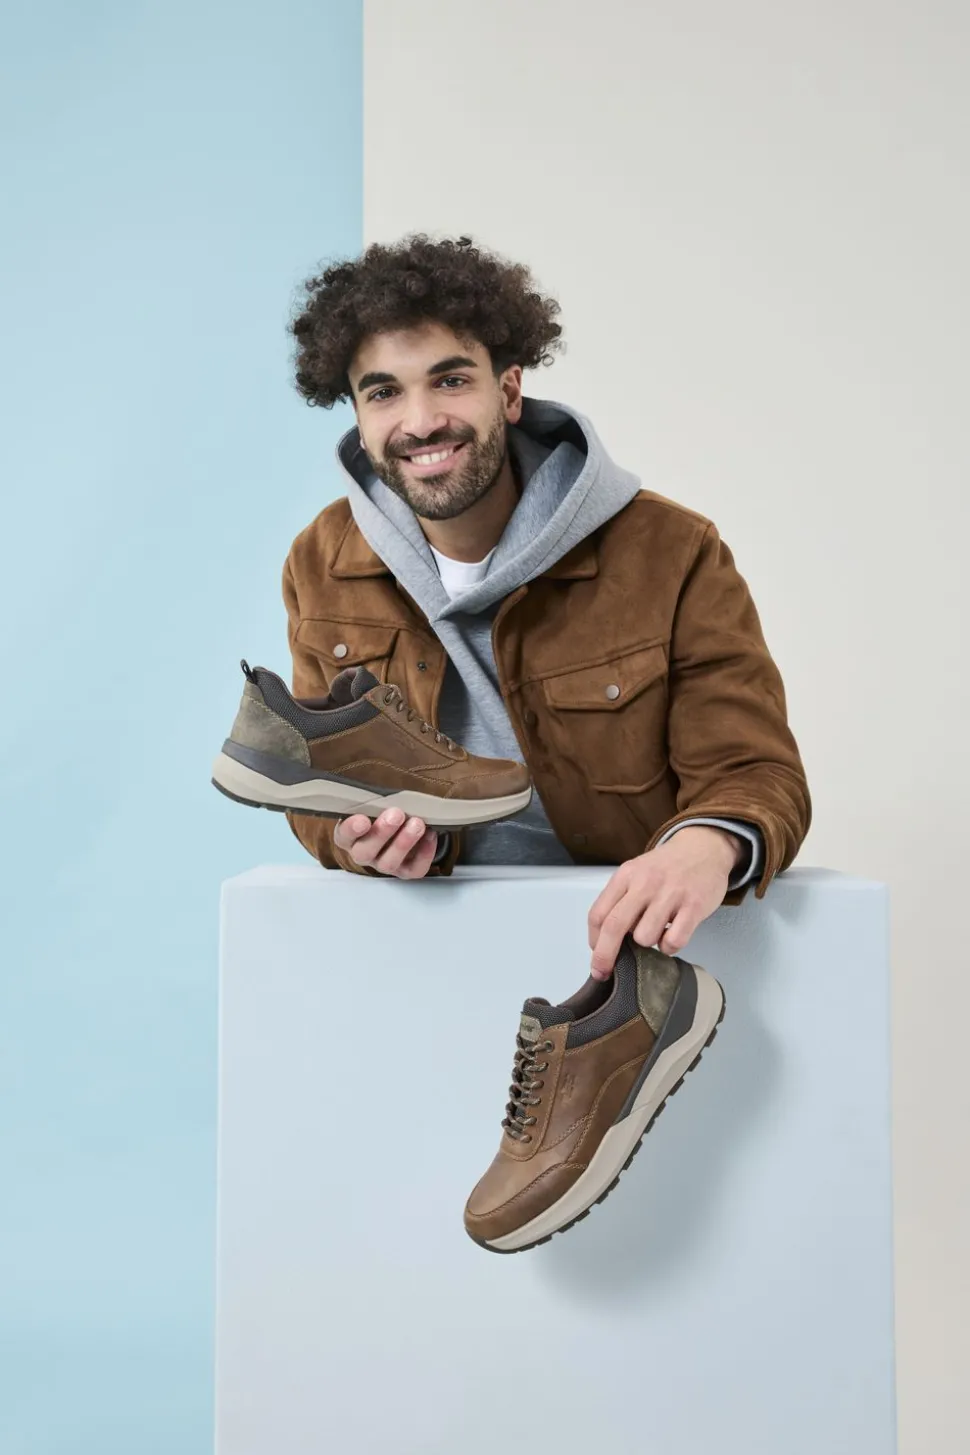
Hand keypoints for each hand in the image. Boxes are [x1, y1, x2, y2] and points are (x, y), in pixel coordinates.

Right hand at [333, 806, 438, 878]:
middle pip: (365, 851)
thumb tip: (385, 784)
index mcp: (349, 835)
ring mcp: (383, 864)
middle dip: (382, 833)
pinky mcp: (404, 871)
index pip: (344, 835)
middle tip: (396, 814)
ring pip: (389, 862)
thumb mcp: (373, 801)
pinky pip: (414, 869)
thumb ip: (374, 798)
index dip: (352, 829)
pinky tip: (430, 835)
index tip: (363, 819)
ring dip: (403, 843)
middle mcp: (363, 853)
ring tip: (417, 824)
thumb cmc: (382, 809)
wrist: (401, 824)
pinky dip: (424, 854)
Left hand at [587, 826, 742, 978]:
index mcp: (626, 876)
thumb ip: (621, 900)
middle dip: (604, 956)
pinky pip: (673, 941)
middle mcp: (645, 883)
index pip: (598, 913)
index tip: (596, 954)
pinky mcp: (694, 906)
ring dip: (648, 944)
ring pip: (645, 937)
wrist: (704, 847)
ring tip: (657, 931)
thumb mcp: (637, 872)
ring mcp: (670, 894)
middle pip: (614, 927)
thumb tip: (606, 938)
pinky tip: (673, 934)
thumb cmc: (666, 867)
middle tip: (603, 972)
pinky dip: (670, 946)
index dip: (593, 940)